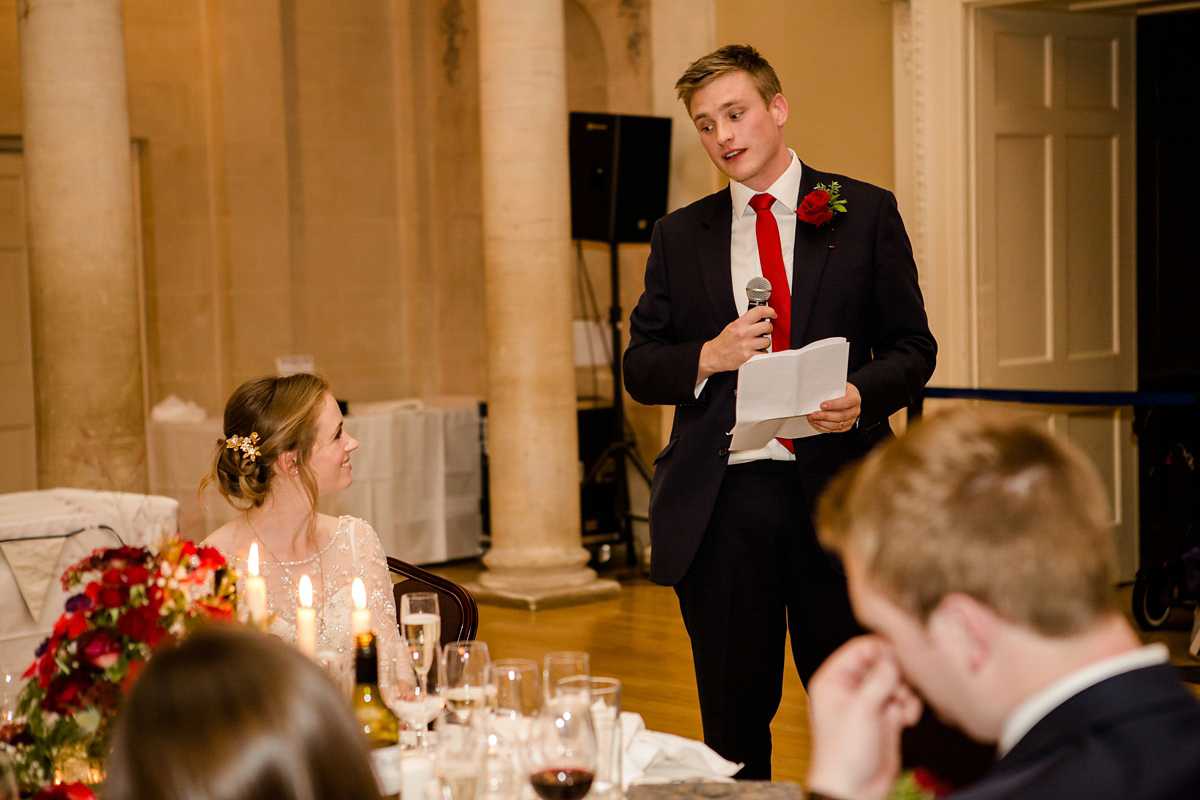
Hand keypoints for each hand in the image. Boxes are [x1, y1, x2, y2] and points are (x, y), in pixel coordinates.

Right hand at [697, 306, 776, 381]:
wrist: (714, 356)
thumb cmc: (724, 342)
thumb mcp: (732, 326)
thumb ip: (746, 321)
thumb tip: (761, 317)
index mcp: (739, 324)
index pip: (759, 312)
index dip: (769, 311)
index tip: (772, 314)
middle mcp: (743, 334)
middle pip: (767, 326)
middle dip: (768, 328)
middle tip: (765, 331)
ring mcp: (746, 346)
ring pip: (767, 341)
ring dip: (764, 343)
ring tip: (757, 344)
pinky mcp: (749, 357)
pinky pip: (764, 353)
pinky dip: (762, 353)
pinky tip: (755, 352)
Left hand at [806, 636, 922, 799]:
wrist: (854, 790)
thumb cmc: (843, 754)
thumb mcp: (861, 711)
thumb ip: (878, 681)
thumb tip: (892, 656)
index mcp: (834, 680)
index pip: (859, 649)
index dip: (882, 649)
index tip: (901, 656)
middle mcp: (851, 688)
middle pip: (881, 663)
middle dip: (897, 674)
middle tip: (903, 687)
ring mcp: (869, 703)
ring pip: (895, 681)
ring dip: (905, 692)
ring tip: (902, 708)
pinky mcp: (885, 717)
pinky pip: (903, 700)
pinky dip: (909, 706)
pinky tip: (906, 719)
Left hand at [809, 382, 860, 433]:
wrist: (848, 395)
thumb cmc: (842, 389)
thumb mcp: (839, 385)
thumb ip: (831, 388)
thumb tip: (816, 390)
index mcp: (854, 397)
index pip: (847, 402)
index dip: (834, 404)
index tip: (822, 405)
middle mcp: (855, 410)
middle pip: (841, 416)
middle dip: (825, 416)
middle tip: (814, 414)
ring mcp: (852, 419)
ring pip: (837, 425)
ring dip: (822, 423)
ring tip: (812, 418)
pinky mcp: (847, 426)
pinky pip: (835, 430)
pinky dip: (824, 427)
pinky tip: (816, 423)